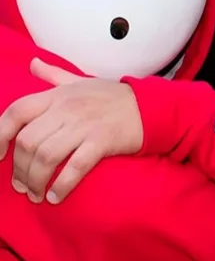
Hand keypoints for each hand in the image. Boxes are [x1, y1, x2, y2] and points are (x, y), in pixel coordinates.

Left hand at [0, 58, 141, 203]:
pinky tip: (56, 197)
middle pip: (27, 142)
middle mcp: (65, 110)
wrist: (151, 106)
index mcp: (56, 96)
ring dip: (36, 180)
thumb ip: (54, 75)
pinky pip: (75, 167)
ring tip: (36, 195)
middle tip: (21, 185)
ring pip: (46, 157)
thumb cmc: (115, 96)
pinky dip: (62, 185)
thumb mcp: (81, 80)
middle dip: (19, 169)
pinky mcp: (102, 142)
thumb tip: (33, 64)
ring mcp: (84, 126)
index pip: (15, 113)